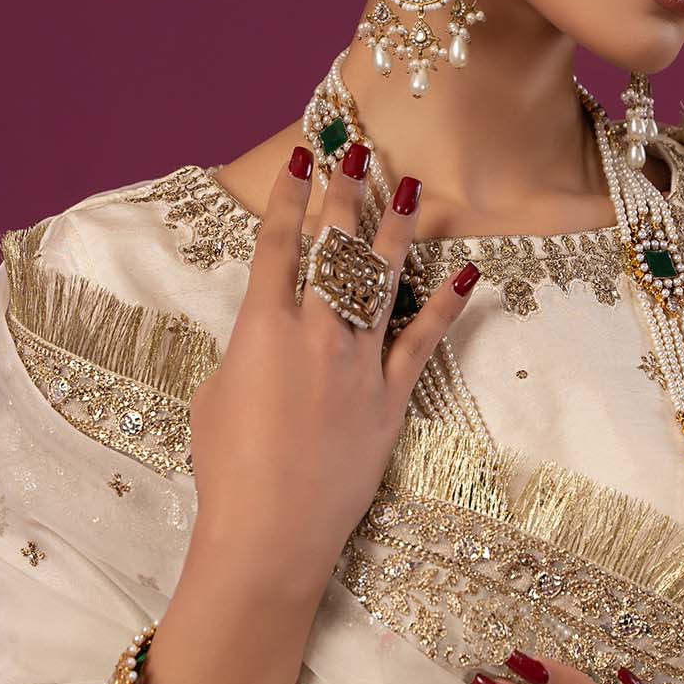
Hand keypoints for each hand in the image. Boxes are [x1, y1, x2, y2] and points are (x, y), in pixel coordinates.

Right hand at [186, 139, 480, 600]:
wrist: (270, 532)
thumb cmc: (228, 471)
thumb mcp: (216, 398)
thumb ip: (245, 354)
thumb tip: (265, 340)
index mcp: (260, 329)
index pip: (278, 247)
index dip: (289, 199)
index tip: (302, 159)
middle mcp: (314, 334)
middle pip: (334, 249)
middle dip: (344, 195)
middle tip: (357, 151)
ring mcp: (357, 364)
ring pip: (381, 281)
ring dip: (395, 229)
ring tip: (408, 186)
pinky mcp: (390, 399)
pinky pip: (423, 343)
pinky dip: (446, 307)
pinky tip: (466, 274)